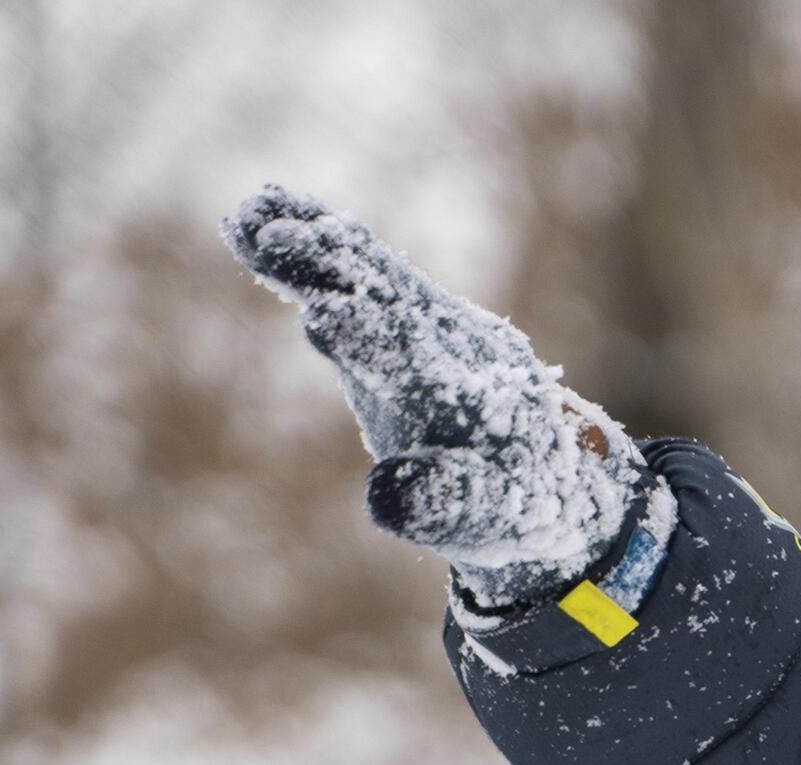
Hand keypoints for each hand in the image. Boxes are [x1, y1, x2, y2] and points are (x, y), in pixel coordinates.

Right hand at [221, 184, 645, 608]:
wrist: (549, 460)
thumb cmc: (512, 503)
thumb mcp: (486, 518)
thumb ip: (445, 505)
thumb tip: (385, 495)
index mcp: (474, 398)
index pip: (417, 364)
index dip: (372, 343)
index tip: (325, 320)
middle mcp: (455, 346)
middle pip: (388, 300)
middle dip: (336, 275)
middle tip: (274, 242)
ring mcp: (431, 320)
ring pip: (372, 273)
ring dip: (315, 243)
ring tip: (251, 215)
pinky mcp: (405, 312)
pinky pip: (361, 268)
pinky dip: (317, 238)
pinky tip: (262, 210)